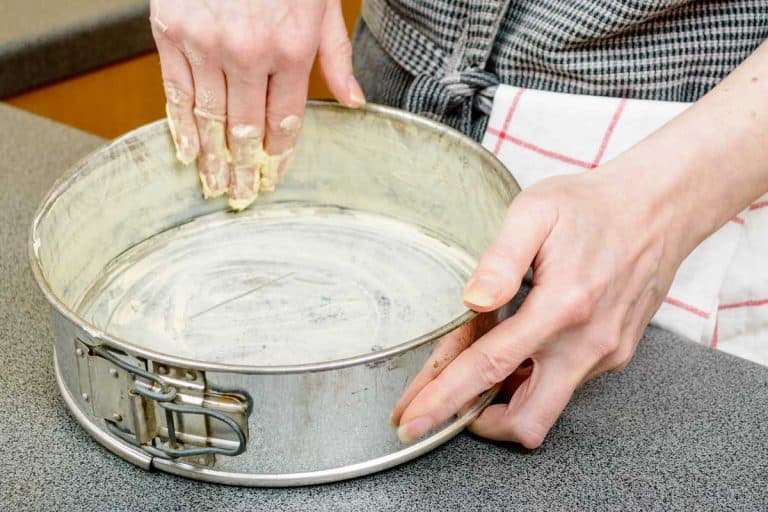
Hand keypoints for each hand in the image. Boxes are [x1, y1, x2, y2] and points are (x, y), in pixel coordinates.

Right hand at [150, 0, 364, 209]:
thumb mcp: (323, 2)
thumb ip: (337, 55)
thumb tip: (353, 102)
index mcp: (291, 46)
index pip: (285, 120)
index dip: (279, 156)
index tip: (274, 179)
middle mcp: (249, 52)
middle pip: (247, 129)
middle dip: (245, 169)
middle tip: (242, 198)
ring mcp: (206, 43)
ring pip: (210, 118)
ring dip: (213, 159)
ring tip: (215, 187)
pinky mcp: (171, 30)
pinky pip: (174, 91)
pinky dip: (179, 126)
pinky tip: (186, 153)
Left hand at [391, 167, 684, 447]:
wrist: (658, 209)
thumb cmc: (590, 207)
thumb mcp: (536, 211)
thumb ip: (500, 258)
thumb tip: (471, 301)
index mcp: (561, 306)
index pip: (490, 367)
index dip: (445, 399)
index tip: (411, 423)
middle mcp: (587, 342)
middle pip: (527, 419)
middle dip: (479, 424)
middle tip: (443, 407)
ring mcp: (606, 353)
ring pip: (548, 407)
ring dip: (507, 400)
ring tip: (480, 369)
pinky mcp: (616, 354)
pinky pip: (567, 384)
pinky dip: (536, 379)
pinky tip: (521, 349)